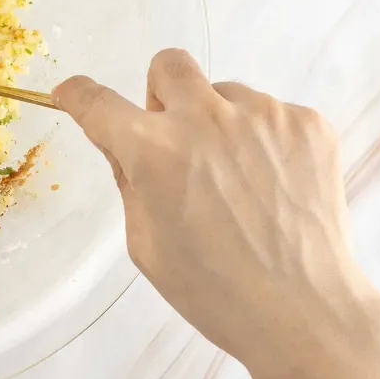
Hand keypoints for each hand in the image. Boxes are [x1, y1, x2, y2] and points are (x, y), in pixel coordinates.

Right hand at [54, 49, 379, 378]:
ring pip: (224, 94)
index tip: (73, 94)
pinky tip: (270, 186)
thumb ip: (129, 179)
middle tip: (173, 137)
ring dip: (219, 123)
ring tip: (236, 181)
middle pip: (168, 65)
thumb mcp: (144, 241)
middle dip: (160, 94)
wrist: (304, 313)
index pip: (97, 101)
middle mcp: (205, 119)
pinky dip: (264, 141)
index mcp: (152, 150)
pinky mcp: (306, 124)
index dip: (77, 95)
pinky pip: (272, 114)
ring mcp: (262, 116)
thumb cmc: (214, 290)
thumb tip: (120, 142)